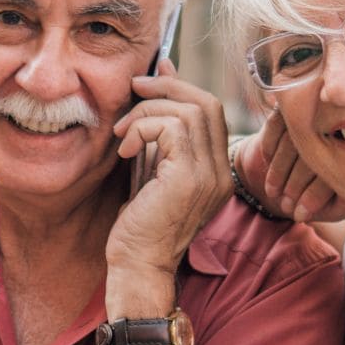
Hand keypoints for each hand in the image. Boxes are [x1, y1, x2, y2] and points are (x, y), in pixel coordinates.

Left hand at [107, 58, 231, 277]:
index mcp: (217, 169)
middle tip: (133, 88)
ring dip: (147, 111)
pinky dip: (142, 128)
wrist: (137, 265)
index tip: (150, 78)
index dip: (181, 86)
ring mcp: (211, 176)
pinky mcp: (190, 178)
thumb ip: (158, 130)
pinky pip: (171, 128)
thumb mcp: (151, 167)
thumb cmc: (139, 224)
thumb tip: (159, 79)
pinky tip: (126, 149)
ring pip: (189, 111)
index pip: (211, 110)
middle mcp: (222, 172)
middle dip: (166, 88)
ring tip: (122, 132)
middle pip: (206, 103)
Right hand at [246, 107, 344, 222]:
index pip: (337, 170)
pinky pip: (277, 124)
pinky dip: (270, 147)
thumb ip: (330, 209)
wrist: (300, 169)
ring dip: (280, 170)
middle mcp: (341, 126)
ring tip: (272, 193)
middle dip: (296, 185)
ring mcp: (317, 112)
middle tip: (283, 206)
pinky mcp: (293, 106)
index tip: (298, 215)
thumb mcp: (333, 205)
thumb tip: (304, 214)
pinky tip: (268, 163)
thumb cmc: (321, 192)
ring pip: (294, 140)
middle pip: (315, 154)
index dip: (314, 196)